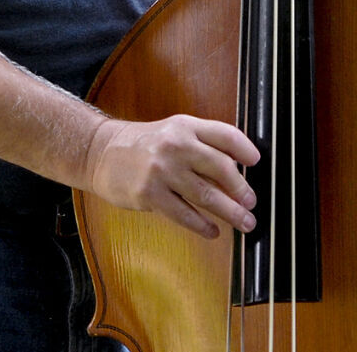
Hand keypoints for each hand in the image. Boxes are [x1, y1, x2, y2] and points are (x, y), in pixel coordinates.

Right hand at [85, 114, 259, 239]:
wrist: (100, 152)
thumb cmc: (141, 144)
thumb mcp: (171, 132)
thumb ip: (201, 144)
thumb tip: (237, 171)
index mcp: (184, 126)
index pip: (224, 135)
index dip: (245, 149)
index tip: (256, 163)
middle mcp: (175, 145)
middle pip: (221, 167)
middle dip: (241, 189)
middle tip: (251, 202)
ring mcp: (162, 170)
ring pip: (207, 196)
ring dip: (231, 212)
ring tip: (245, 222)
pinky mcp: (150, 194)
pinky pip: (185, 215)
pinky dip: (203, 226)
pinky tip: (212, 231)